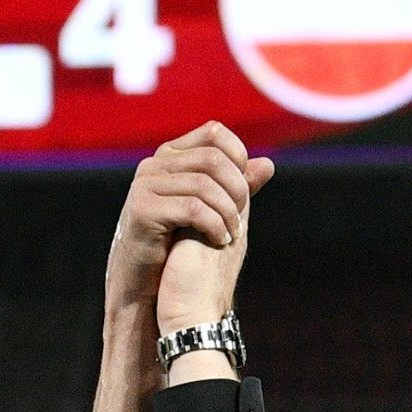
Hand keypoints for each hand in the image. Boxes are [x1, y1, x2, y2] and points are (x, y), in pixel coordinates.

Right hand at [106, 123, 273, 324]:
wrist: (146, 278)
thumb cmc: (178, 242)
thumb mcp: (211, 208)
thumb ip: (235, 185)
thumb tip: (268, 164)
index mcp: (170, 156)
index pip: (214, 133)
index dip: (238, 156)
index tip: (244, 189)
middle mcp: (154, 164)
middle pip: (212, 158)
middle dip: (237, 188)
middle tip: (241, 217)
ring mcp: (145, 185)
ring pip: (204, 184)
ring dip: (228, 213)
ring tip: (233, 235)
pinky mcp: (143, 210)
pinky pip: (192, 209)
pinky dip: (215, 225)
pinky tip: (220, 240)